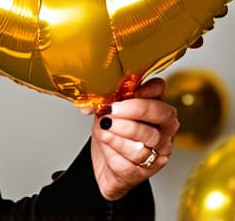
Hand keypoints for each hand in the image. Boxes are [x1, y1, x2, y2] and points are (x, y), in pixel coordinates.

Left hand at [89, 77, 178, 200]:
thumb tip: (97, 89)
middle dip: (134, 111)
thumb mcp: (109, 110)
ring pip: (146, 140)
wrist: (105, 165)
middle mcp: (164, 132)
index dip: (143, 93)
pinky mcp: (144, 172)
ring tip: (103, 128)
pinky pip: (130, 161)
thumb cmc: (111, 134)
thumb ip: (108, 97)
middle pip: (161, 116)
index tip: (122, 93)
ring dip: (118, 133)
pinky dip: (112, 150)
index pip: (159, 95)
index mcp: (158, 111)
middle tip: (111, 111)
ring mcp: (157, 153)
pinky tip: (106, 143)